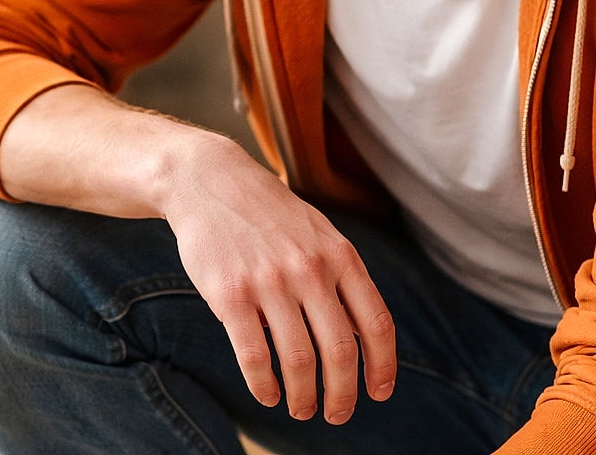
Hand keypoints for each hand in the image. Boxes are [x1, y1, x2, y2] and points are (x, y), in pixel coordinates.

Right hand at [164, 132, 396, 424]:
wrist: (212, 181)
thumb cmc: (270, 213)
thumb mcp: (319, 232)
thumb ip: (341, 276)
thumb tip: (363, 335)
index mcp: (340, 255)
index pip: (376, 322)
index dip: (383, 366)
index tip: (379, 393)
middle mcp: (310, 268)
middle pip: (340, 351)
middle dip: (343, 394)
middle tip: (337, 414)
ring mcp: (270, 281)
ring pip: (299, 360)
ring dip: (304, 397)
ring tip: (302, 409)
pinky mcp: (231, 294)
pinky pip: (254, 356)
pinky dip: (264, 386)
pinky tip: (268, 394)